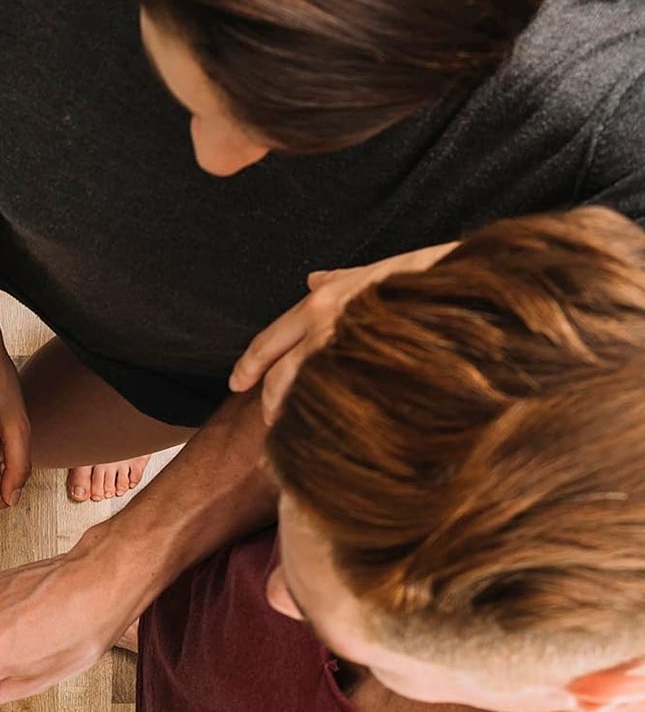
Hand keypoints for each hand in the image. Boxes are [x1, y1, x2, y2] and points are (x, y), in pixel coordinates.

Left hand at [228, 241, 458, 423]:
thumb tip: (312, 279)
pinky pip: (341, 411)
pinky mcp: (375, 378)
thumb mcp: (373, 272)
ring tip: (300, 437)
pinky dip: (331, 426)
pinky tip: (334, 439)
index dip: (249, 366)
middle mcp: (324, 328)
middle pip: (279, 379)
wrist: (473, 289)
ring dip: (298, 420)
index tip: (237, 383)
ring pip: (305, 398)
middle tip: (271, 424)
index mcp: (320, 304)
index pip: (268, 341)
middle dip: (271, 405)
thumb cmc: (426, 278)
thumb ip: (339, 280)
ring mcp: (348, 355)